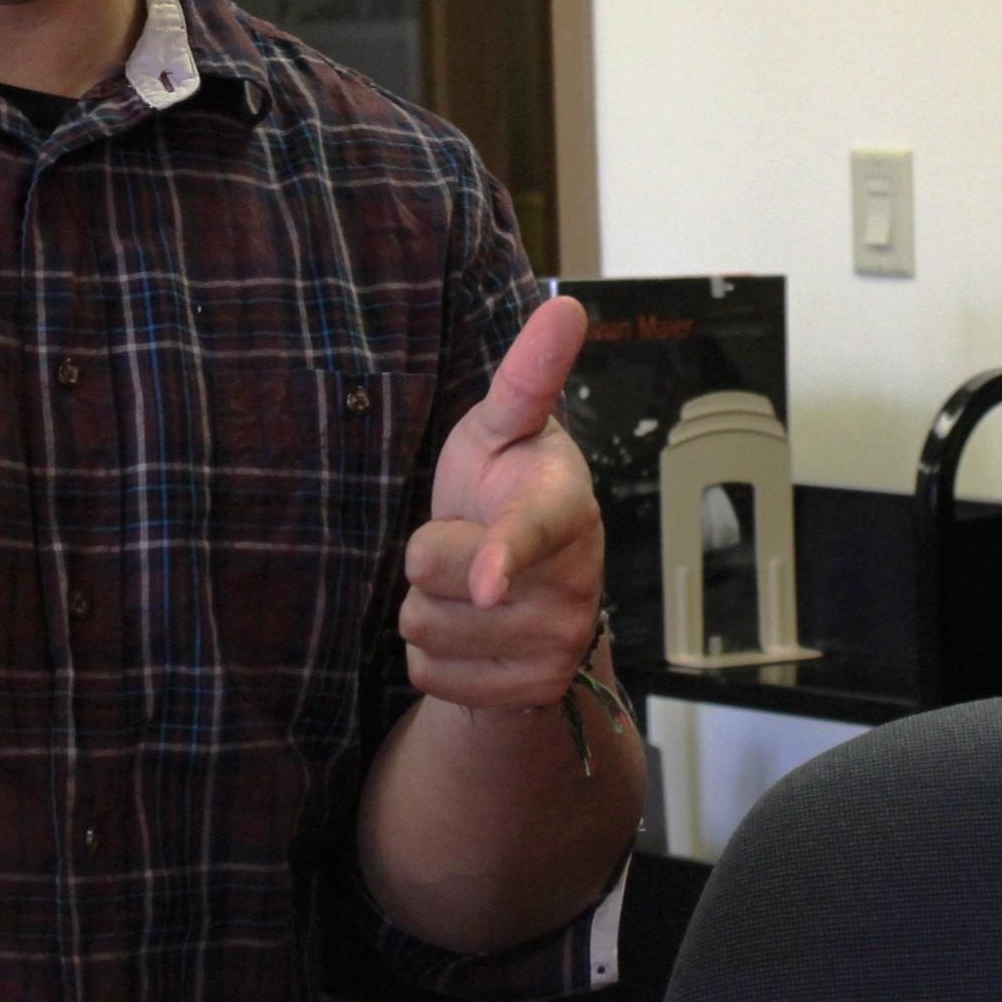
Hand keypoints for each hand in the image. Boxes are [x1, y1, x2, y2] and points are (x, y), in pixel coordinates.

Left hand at [400, 296, 603, 712]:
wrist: (514, 589)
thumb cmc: (502, 484)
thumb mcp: (503, 425)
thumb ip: (529, 373)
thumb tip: (569, 305)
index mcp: (566, 507)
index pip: (533, 531)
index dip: (503, 554)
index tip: (486, 579)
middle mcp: (576, 583)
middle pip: (434, 576)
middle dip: (427, 559)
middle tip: (464, 544)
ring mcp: (559, 645)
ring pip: (425, 629)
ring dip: (427, 609)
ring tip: (466, 589)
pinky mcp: (530, 696)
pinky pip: (429, 676)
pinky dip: (433, 658)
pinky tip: (469, 637)